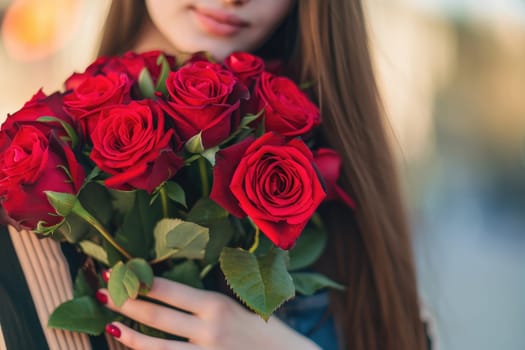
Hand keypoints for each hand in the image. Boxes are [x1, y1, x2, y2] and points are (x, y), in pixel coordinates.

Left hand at [97, 277, 321, 349]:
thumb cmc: (263, 330)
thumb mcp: (238, 306)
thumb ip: (205, 302)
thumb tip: (167, 293)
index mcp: (217, 305)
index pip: (169, 290)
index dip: (140, 282)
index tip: (118, 272)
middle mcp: (209, 329)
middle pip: (157, 315)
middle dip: (126, 303)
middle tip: (102, 293)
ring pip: (156, 347)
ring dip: (128, 335)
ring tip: (110, 324)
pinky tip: (133, 349)